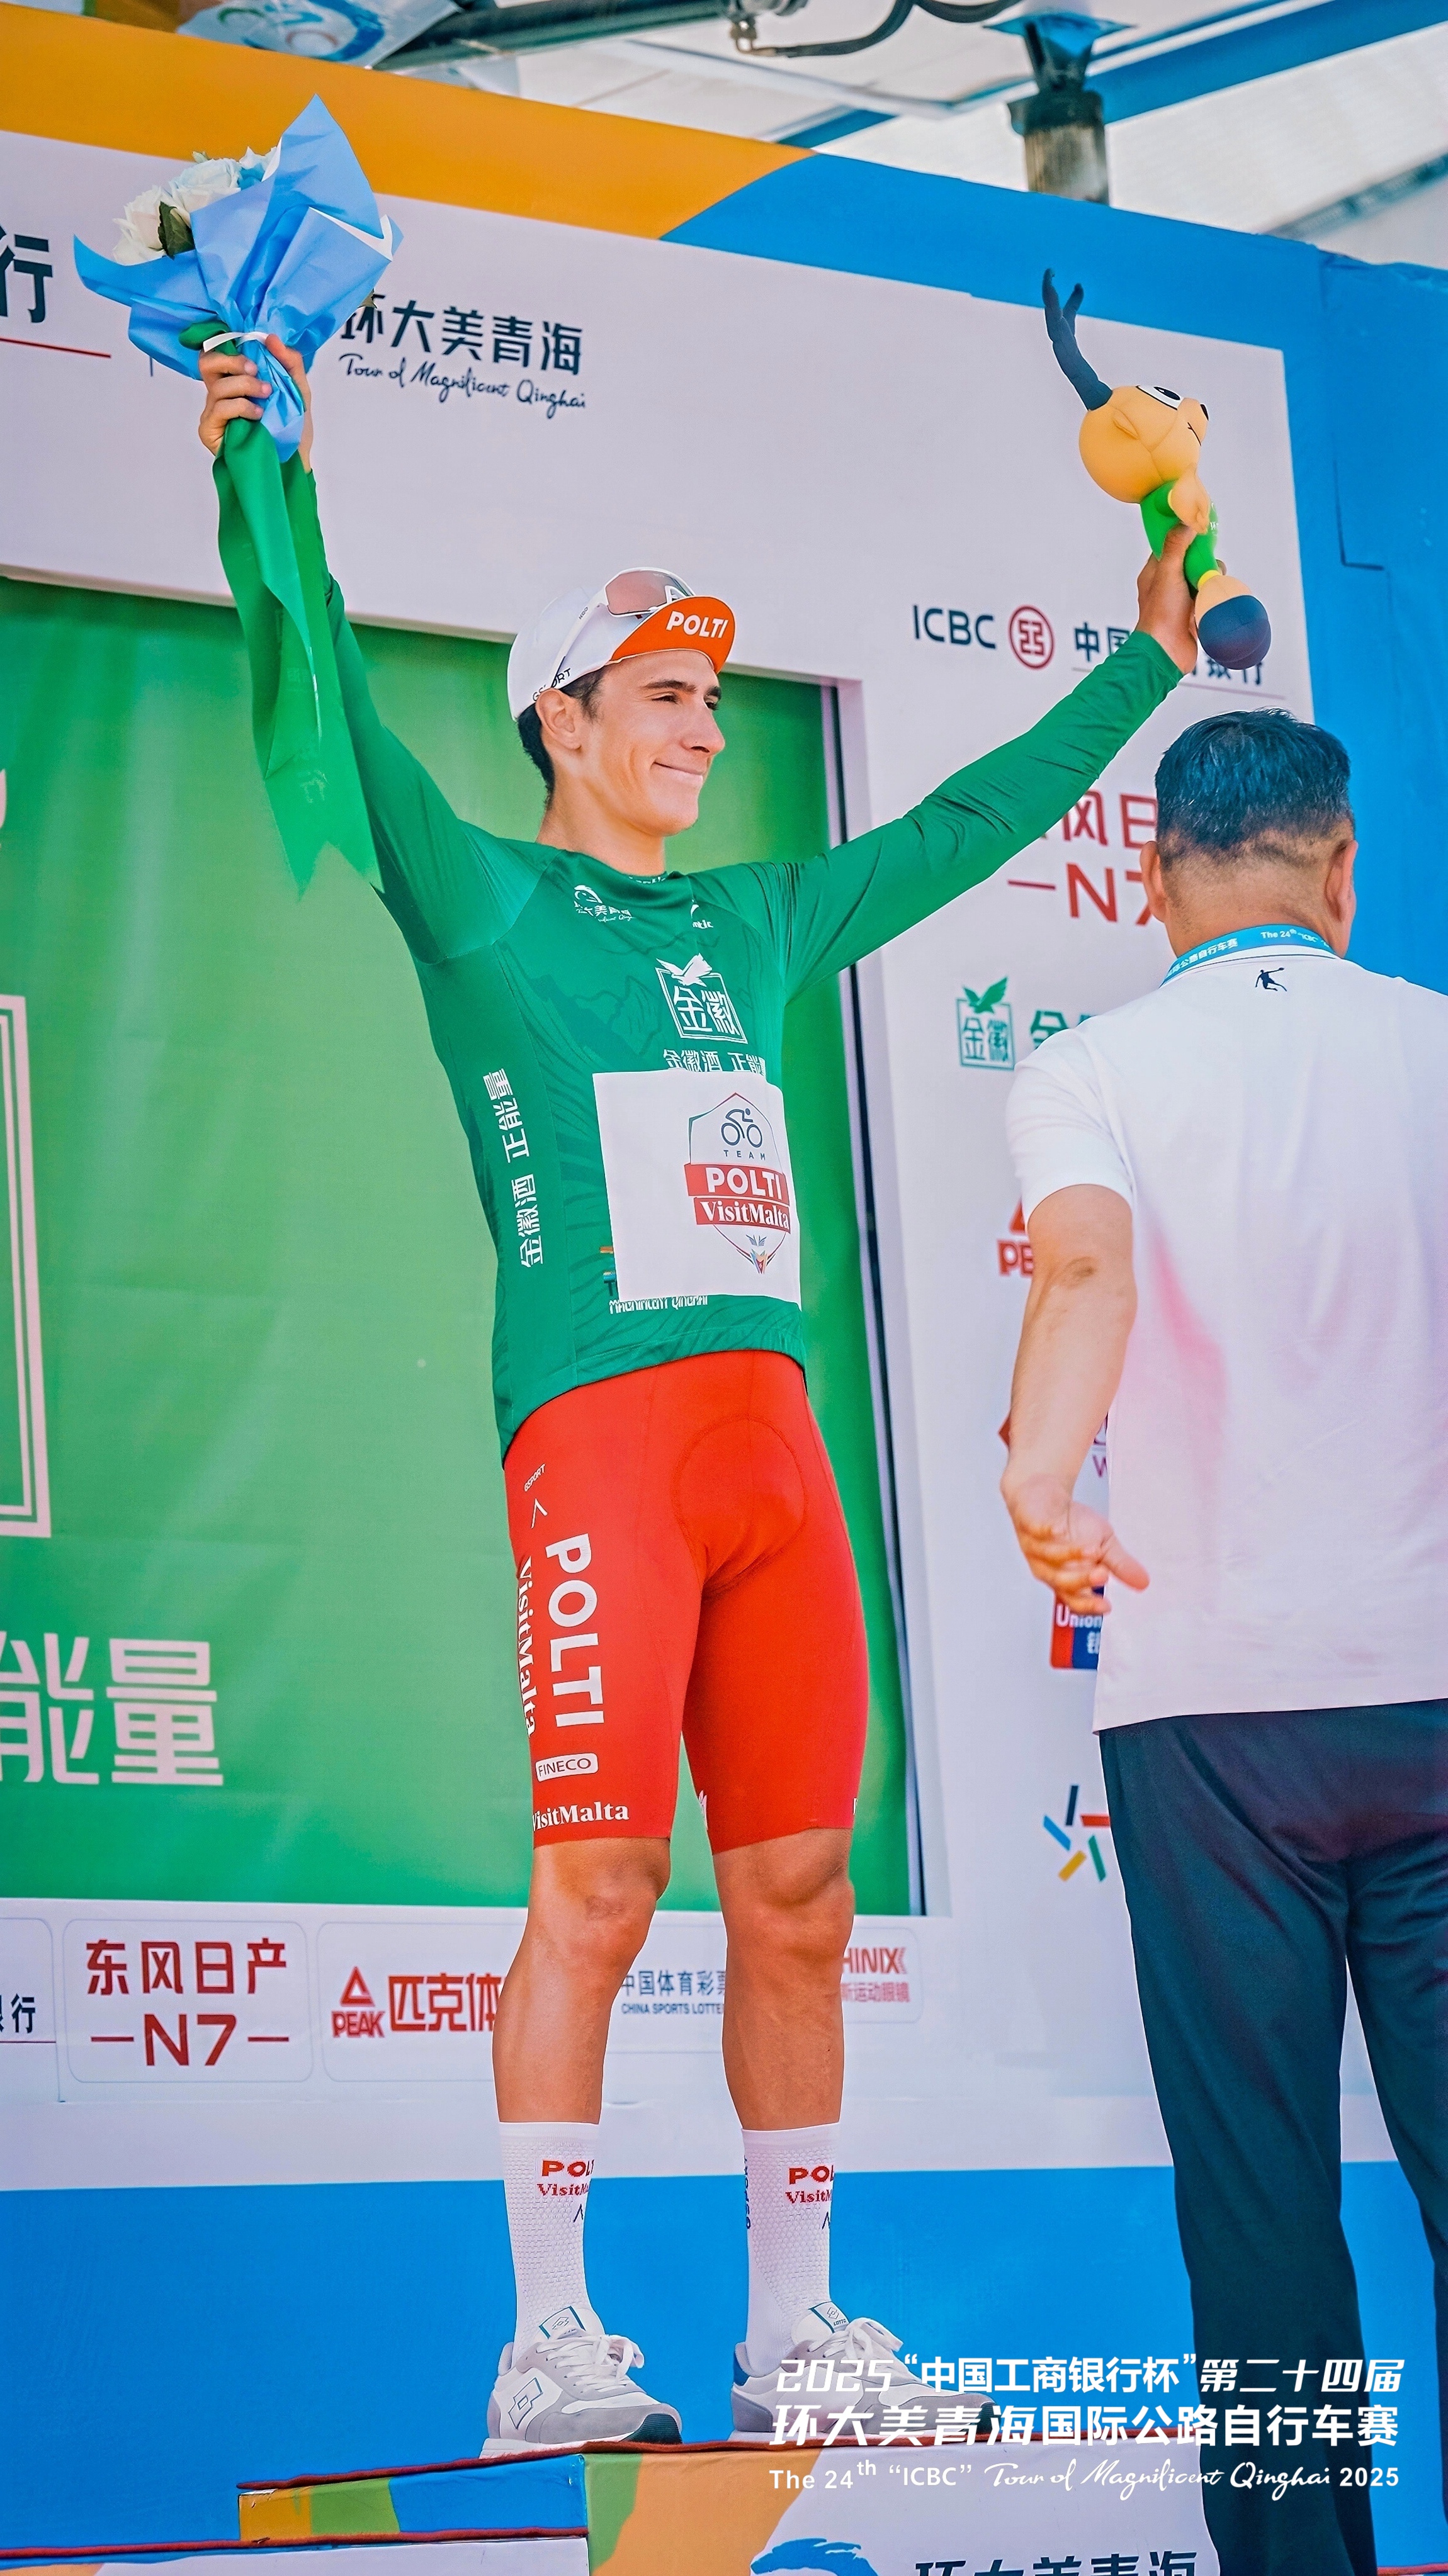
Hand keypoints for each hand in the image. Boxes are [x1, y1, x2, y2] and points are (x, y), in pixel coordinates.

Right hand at [197, 332, 311, 468]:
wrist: (296, 461)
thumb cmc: (294, 429)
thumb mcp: (298, 389)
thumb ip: (289, 361)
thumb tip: (270, 337)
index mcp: (236, 380)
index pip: (218, 353)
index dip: (228, 345)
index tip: (254, 350)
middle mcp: (221, 393)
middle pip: (207, 363)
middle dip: (232, 361)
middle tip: (254, 370)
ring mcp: (213, 412)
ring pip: (217, 386)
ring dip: (244, 386)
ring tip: (266, 396)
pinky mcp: (210, 430)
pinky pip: (219, 408)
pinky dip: (240, 407)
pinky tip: (257, 415)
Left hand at [1001, 1470, 1147, 1614]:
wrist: (1045, 1495)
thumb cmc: (1073, 1524)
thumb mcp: (1103, 1543)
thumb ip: (1120, 1564)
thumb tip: (1144, 1583)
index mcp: (1065, 1578)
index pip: (1074, 1599)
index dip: (1088, 1605)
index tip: (1106, 1606)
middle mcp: (1048, 1568)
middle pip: (1062, 1582)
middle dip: (1083, 1580)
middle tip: (1103, 1574)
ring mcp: (1035, 1548)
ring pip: (1051, 1557)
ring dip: (1072, 1554)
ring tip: (1093, 1549)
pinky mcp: (1028, 1525)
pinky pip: (1036, 1531)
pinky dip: (1047, 1531)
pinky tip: (1059, 1530)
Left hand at [1133, 522, 1196, 673]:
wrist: (1166, 652)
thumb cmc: (1161, 613)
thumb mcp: (1167, 572)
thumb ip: (1176, 546)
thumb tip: (1186, 523)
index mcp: (1154, 573)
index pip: (1170, 547)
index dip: (1184, 538)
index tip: (1199, 532)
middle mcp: (1166, 586)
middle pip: (1192, 562)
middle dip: (1203, 562)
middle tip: (1206, 568)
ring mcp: (1180, 601)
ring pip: (1202, 580)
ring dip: (1210, 581)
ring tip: (1208, 590)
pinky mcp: (1193, 615)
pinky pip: (1208, 599)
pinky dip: (1212, 598)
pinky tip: (1211, 603)